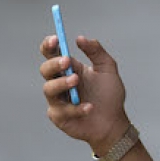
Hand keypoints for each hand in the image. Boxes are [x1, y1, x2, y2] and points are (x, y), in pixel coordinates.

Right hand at [39, 35, 129, 153]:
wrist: (114, 122)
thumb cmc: (110, 96)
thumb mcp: (108, 69)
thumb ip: (97, 52)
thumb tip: (81, 38)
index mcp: (69, 69)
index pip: (52, 54)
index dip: (49, 46)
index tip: (56, 39)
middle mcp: (59, 83)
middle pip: (45, 69)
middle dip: (54, 64)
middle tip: (67, 61)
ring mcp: (57, 100)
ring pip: (48, 89)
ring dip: (62, 83)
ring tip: (77, 81)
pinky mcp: (59, 117)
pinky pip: (62, 110)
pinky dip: (76, 108)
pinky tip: (90, 107)